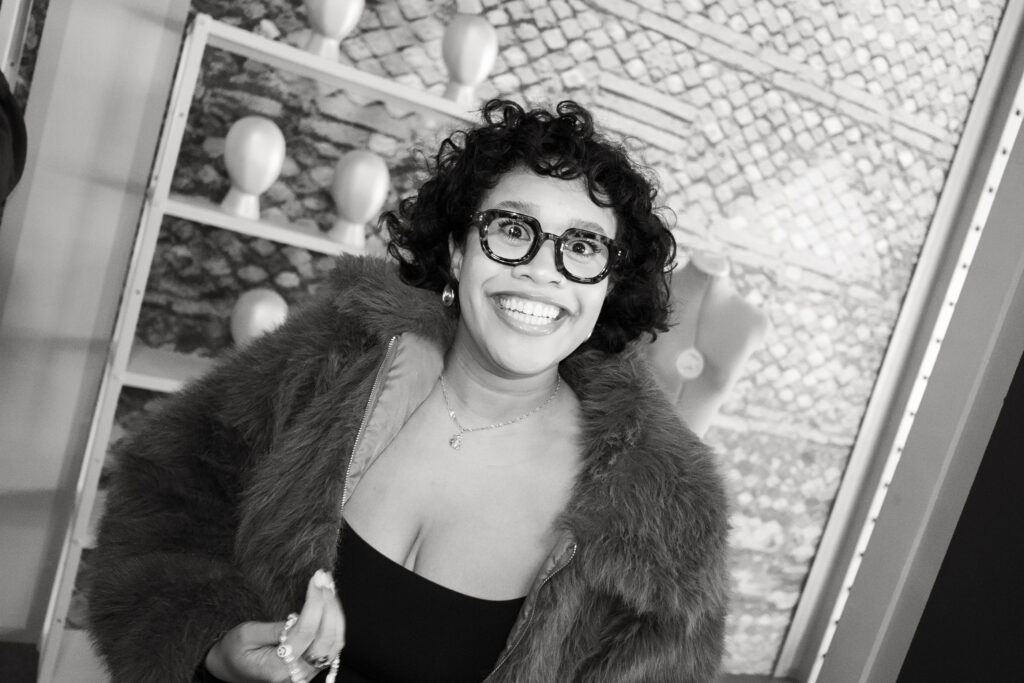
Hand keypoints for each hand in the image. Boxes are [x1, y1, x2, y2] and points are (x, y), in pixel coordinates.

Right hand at [205, 570, 345, 681]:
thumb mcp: (245, 634)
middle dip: (329, 605)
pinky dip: (336, 624)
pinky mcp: (312, 668)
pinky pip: (332, 647)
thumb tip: (300, 616)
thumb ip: (273, 629)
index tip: (315, 580)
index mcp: (275, 667)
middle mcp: (295, 674)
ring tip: (329, 587)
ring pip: (334, 644)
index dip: (315, 603)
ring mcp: (306, 673)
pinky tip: (331, 604)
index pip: (305, 632)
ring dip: (336, 613)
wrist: (231, 668)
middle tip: (324, 579)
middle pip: (326, 638)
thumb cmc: (234, 650)